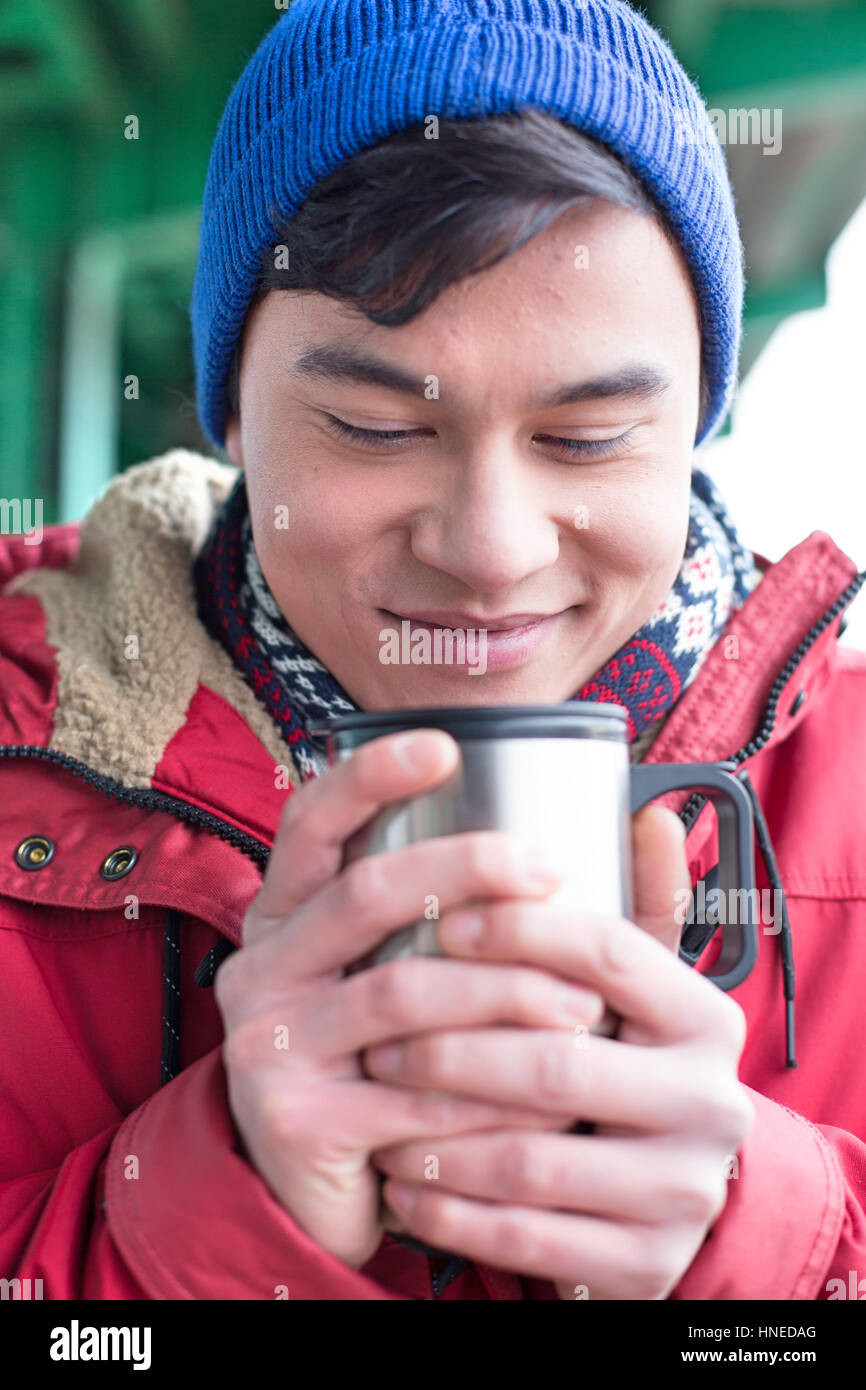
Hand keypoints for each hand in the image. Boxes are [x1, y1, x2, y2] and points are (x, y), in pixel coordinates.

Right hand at [214, 729, 602, 1268]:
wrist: (321, 1189)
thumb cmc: (396, 1056)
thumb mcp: (423, 972)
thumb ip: (507, 904)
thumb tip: (648, 821)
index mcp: (288, 914)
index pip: (310, 821)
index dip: (368, 776)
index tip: (443, 747)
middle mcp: (263, 964)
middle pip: (365, 891)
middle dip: (464, 868)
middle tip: (549, 871)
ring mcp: (268, 1041)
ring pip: (401, 992)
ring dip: (504, 994)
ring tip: (584, 1009)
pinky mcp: (291, 1118)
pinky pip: (411, 1097)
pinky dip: (494, 1096)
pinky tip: (555, 1100)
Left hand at [366, 805, 753, 1298]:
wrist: (658, 1199)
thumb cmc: (625, 1065)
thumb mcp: (638, 990)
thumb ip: (636, 908)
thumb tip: (649, 812)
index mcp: (704, 1019)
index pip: (607, 952)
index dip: (518, 928)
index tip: (446, 918)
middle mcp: (709, 1104)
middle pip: (555, 1062)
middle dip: (450, 1046)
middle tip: (378, 1031)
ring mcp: (680, 1193)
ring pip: (529, 1159)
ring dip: (433, 1131)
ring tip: (375, 1100)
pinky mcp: (644, 1266)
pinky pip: (522, 1238)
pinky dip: (448, 1208)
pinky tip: (399, 1182)